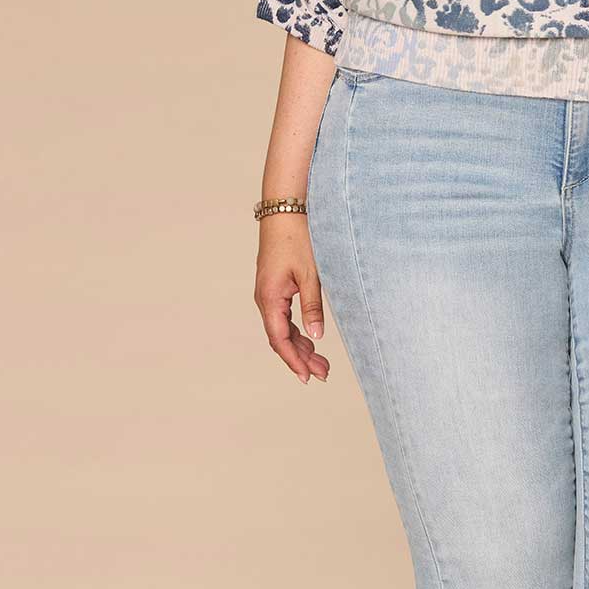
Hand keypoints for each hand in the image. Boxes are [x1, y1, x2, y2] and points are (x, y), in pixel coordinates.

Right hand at [254, 216, 331, 382]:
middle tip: (323, 373)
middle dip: (301, 358)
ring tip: (322, 363)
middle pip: (281, 338)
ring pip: (282, 329)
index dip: (294, 361)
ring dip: (301, 346)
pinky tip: (310, 340)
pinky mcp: (274, 288)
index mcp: (270, 298)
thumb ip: (313, 307)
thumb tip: (316, 337)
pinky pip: (283, 318)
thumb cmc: (297, 239)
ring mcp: (268, 294)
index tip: (307, 377)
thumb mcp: (310, 274)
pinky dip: (296, 331)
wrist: (284, 211)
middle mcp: (265, 299)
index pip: (280, 339)